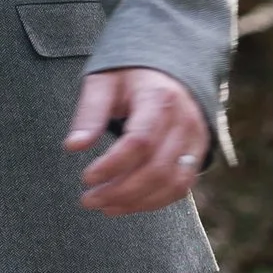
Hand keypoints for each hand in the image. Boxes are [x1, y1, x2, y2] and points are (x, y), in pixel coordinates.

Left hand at [65, 67, 211, 214]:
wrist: (168, 66)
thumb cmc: (130, 74)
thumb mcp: (103, 82)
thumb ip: (90, 113)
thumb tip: (73, 146)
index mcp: (159, 99)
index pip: (139, 142)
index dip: (112, 166)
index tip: (86, 178)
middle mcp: (184, 121)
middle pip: (157, 169)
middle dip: (120, 192)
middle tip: (89, 199)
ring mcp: (196, 139)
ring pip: (173, 184)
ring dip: (137, 202)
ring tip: (105, 206)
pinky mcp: (198, 153)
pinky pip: (182, 187)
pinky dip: (154, 201)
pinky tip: (127, 204)